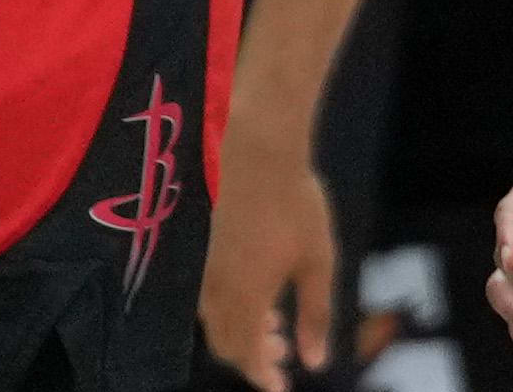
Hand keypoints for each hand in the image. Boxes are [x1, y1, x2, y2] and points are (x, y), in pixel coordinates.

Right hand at [198, 118, 350, 386]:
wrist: (257, 144)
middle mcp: (215, 288)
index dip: (263, 376)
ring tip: (274, 320)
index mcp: (246, 296)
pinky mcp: (194, 244)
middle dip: (253, 355)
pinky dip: (227, 304)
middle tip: (282, 350)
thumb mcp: (318, 260)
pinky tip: (251, 287)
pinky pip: (203, 292)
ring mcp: (200, 265)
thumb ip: (315, 315)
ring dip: (240, 329)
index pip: (246, 356)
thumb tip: (316, 362)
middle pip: (224, 343)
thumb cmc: (296, 201)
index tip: (281, 385)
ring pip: (212, 318)